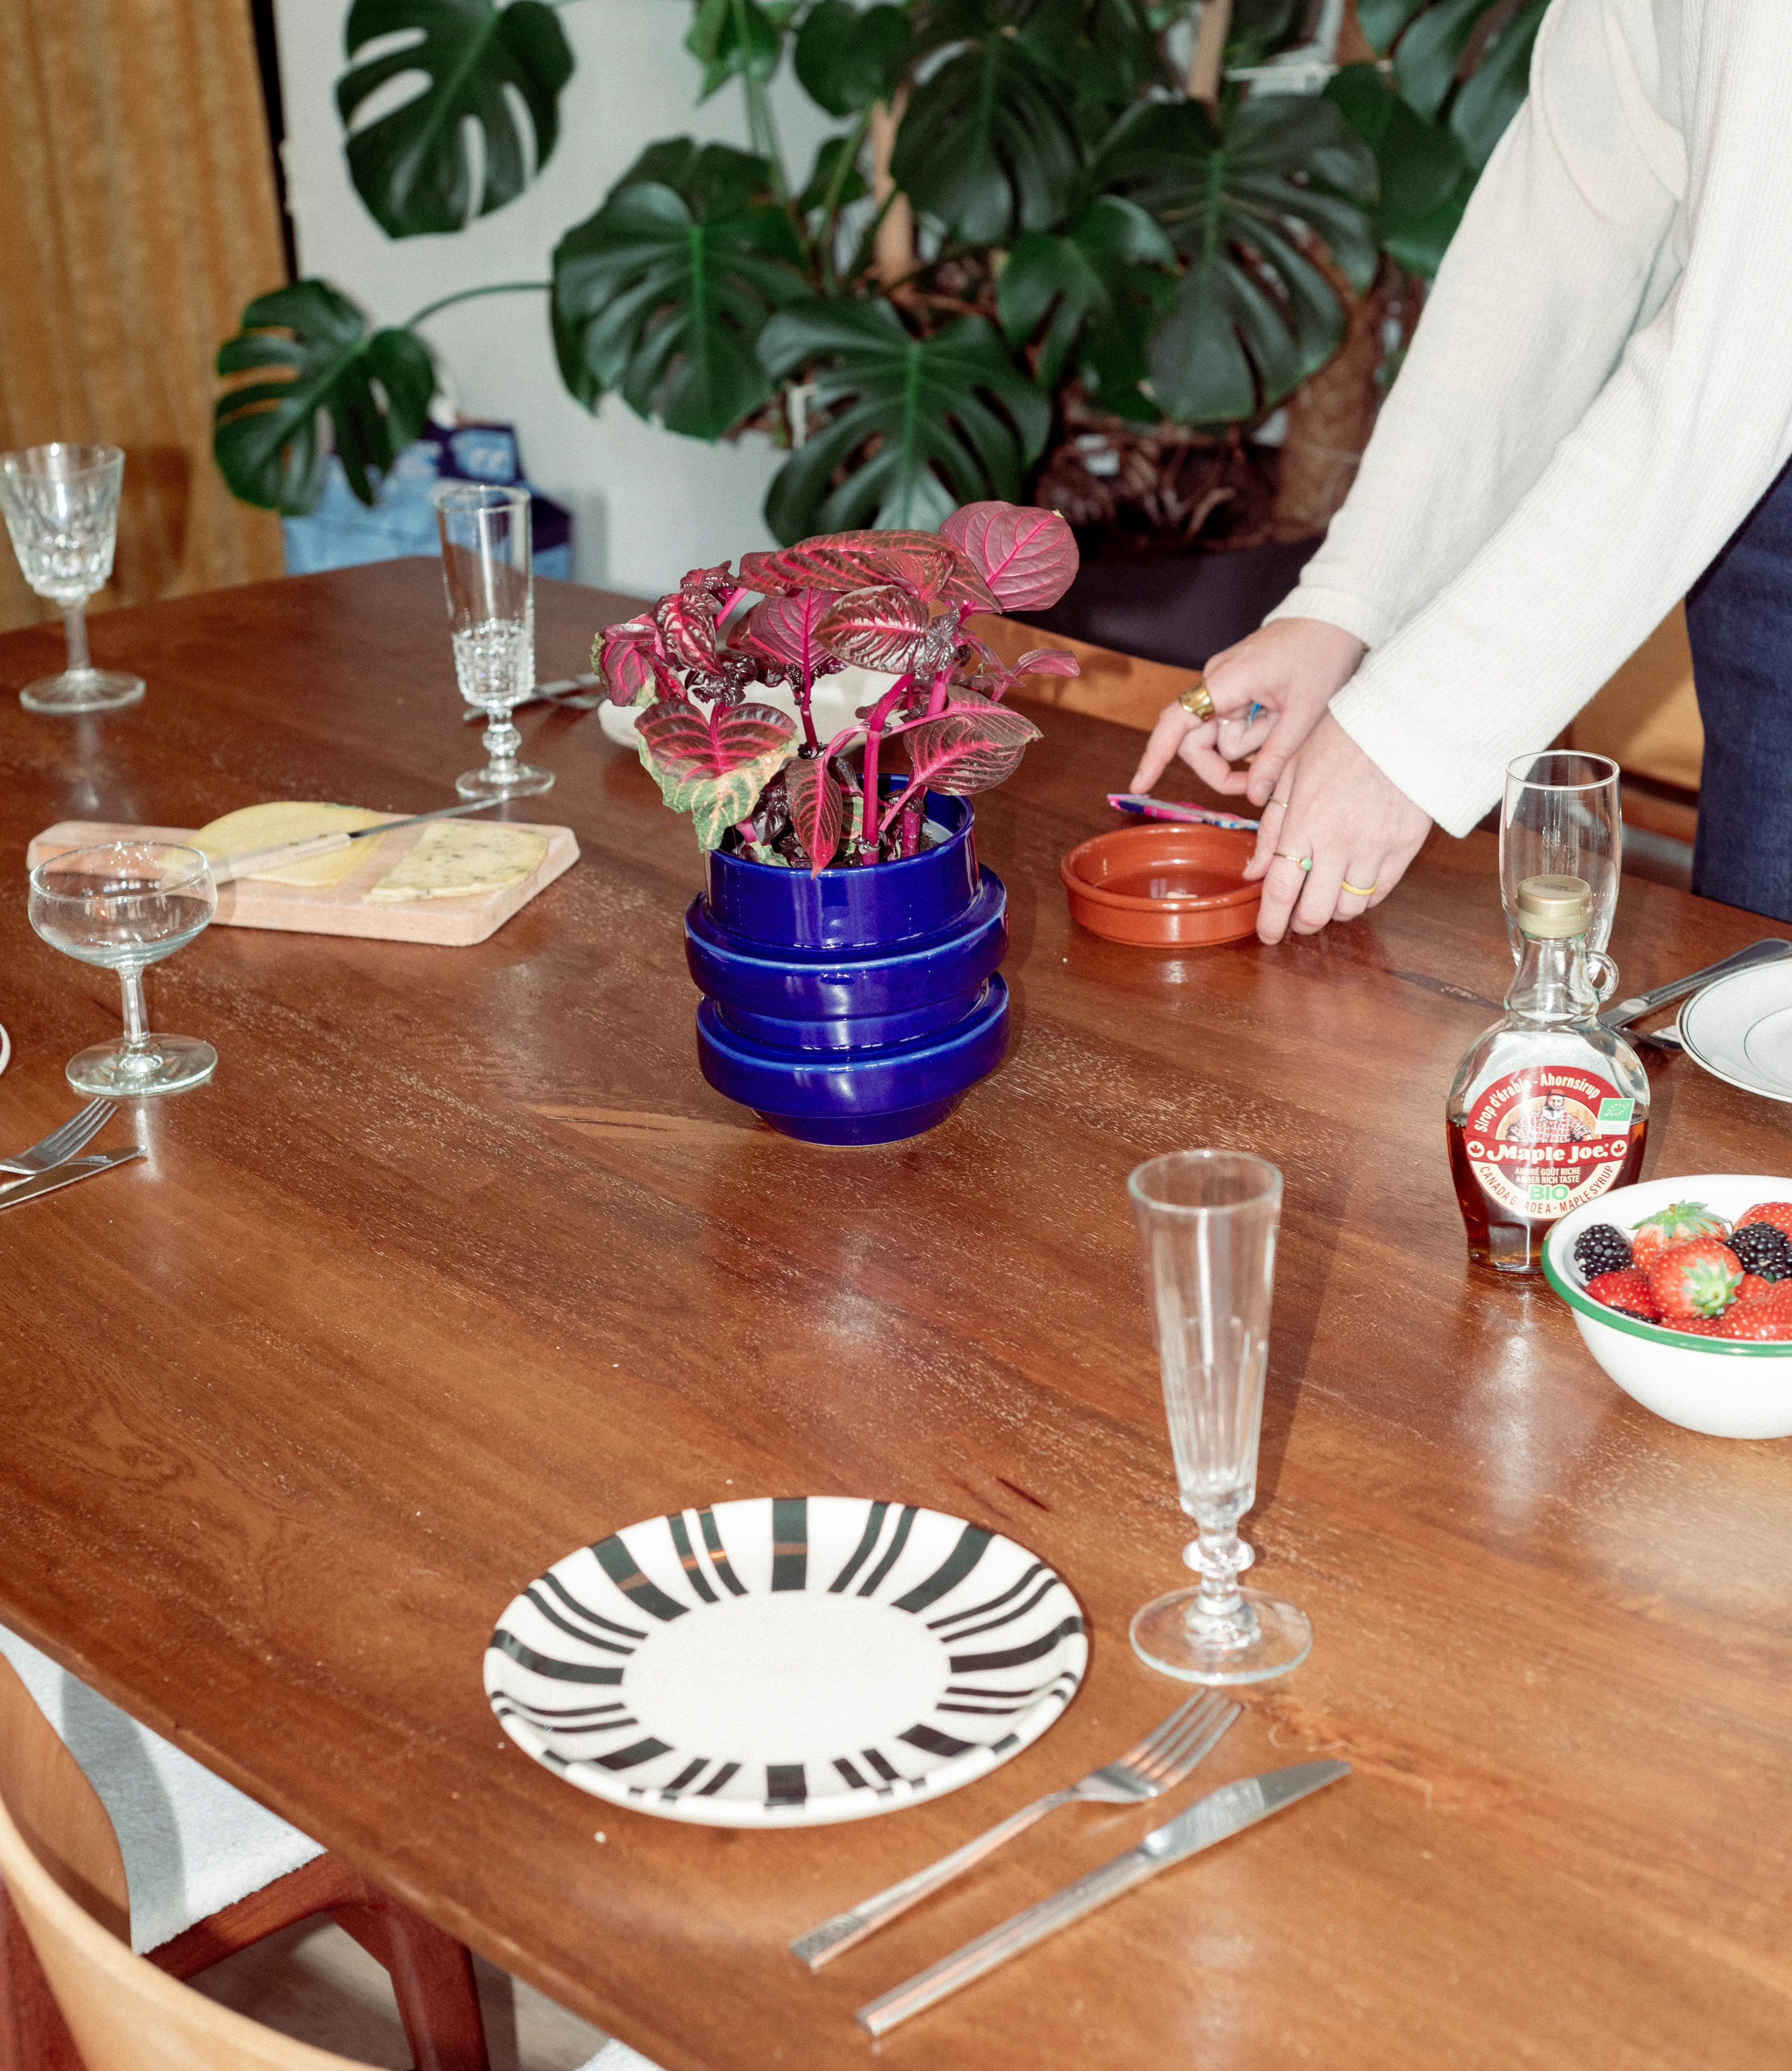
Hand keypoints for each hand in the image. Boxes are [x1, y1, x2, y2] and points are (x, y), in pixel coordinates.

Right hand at [1128, 619, 1366, 801]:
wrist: (1335, 618)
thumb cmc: (1322, 655)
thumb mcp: (1305, 712)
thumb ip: (1276, 756)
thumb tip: (1255, 797)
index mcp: (1226, 681)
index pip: (1176, 722)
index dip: (1155, 756)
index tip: (1140, 786)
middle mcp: (1215, 681)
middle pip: (1198, 742)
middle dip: (1226, 766)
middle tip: (1261, 781)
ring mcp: (1223, 684)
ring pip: (1222, 736)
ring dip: (1253, 742)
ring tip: (1287, 718)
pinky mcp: (1234, 687)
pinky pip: (1233, 723)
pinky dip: (1255, 731)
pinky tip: (1280, 713)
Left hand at [1246, 714, 1432, 944]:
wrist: (1400, 722)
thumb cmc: (1340, 740)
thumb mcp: (1292, 776)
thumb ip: (1271, 827)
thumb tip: (1253, 871)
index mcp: (1304, 823)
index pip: (1280, 891)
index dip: (1270, 922)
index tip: (1267, 935)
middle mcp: (1338, 842)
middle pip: (1315, 912)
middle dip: (1300, 923)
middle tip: (1295, 918)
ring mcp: (1375, 847)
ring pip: (1349, 908)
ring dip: (1332, 910)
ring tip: (1325, 894)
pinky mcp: (1405, 847)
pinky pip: (1380, 893)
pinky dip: (1363, 898)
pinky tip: (1353, 884)